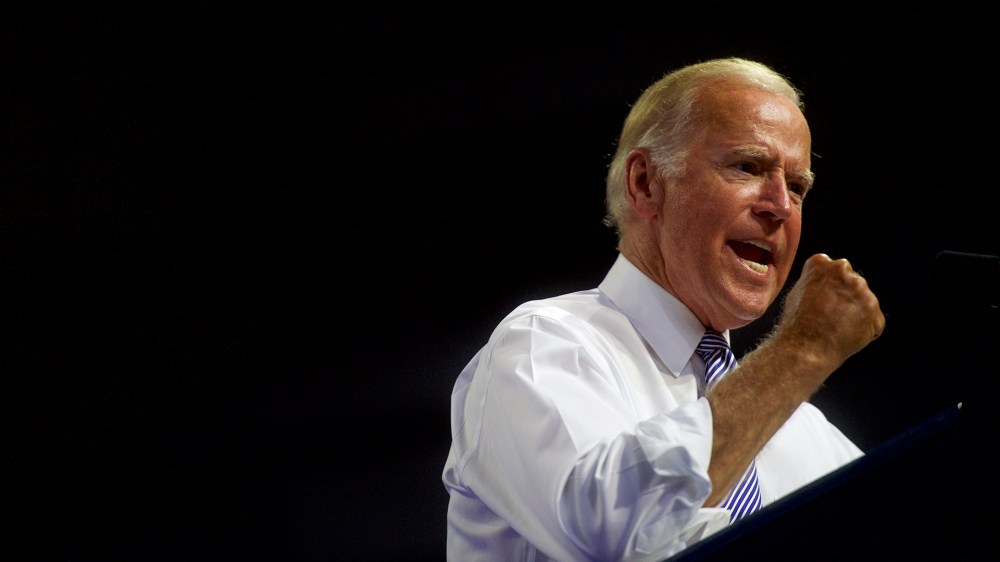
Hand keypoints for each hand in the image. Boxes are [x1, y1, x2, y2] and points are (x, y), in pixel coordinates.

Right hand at [777, 253, 885, 369]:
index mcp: (821, 263)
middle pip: (851, 283)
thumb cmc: (797, 323)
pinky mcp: (876, 312)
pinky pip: (873, 321)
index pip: (831, 268)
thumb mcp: (797, 292)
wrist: (807, 346)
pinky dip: (865, 329)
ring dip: (855, 312)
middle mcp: (844, 271)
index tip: (822, 298)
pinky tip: (846, 335)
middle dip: (845, 296)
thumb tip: (825, 285)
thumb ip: (815, 282)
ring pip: (863, 301)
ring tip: (836, 327)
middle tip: (829, 315)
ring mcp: (863, 291)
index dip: (827, 285)